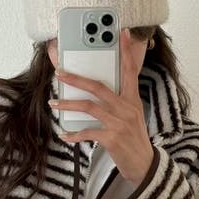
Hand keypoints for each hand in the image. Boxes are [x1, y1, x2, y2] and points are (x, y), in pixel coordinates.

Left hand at [49, 28, 154, 186]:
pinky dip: (74, 134)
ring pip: (88, 107)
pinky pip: (87, 132)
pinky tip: (64, 134)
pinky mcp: (112, 138)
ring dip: (68, 104)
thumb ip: (118, 102)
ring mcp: (119, 123)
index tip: (123, 33)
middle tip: (59, 72)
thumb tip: (93, 93)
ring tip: (53, 103)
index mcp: (132, 99)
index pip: (130, 70)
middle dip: (76, 78)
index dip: (126, 51)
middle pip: (98, 86)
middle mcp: (127, 108)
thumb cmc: (134, 138)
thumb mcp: (132, 115)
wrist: (144, 164)